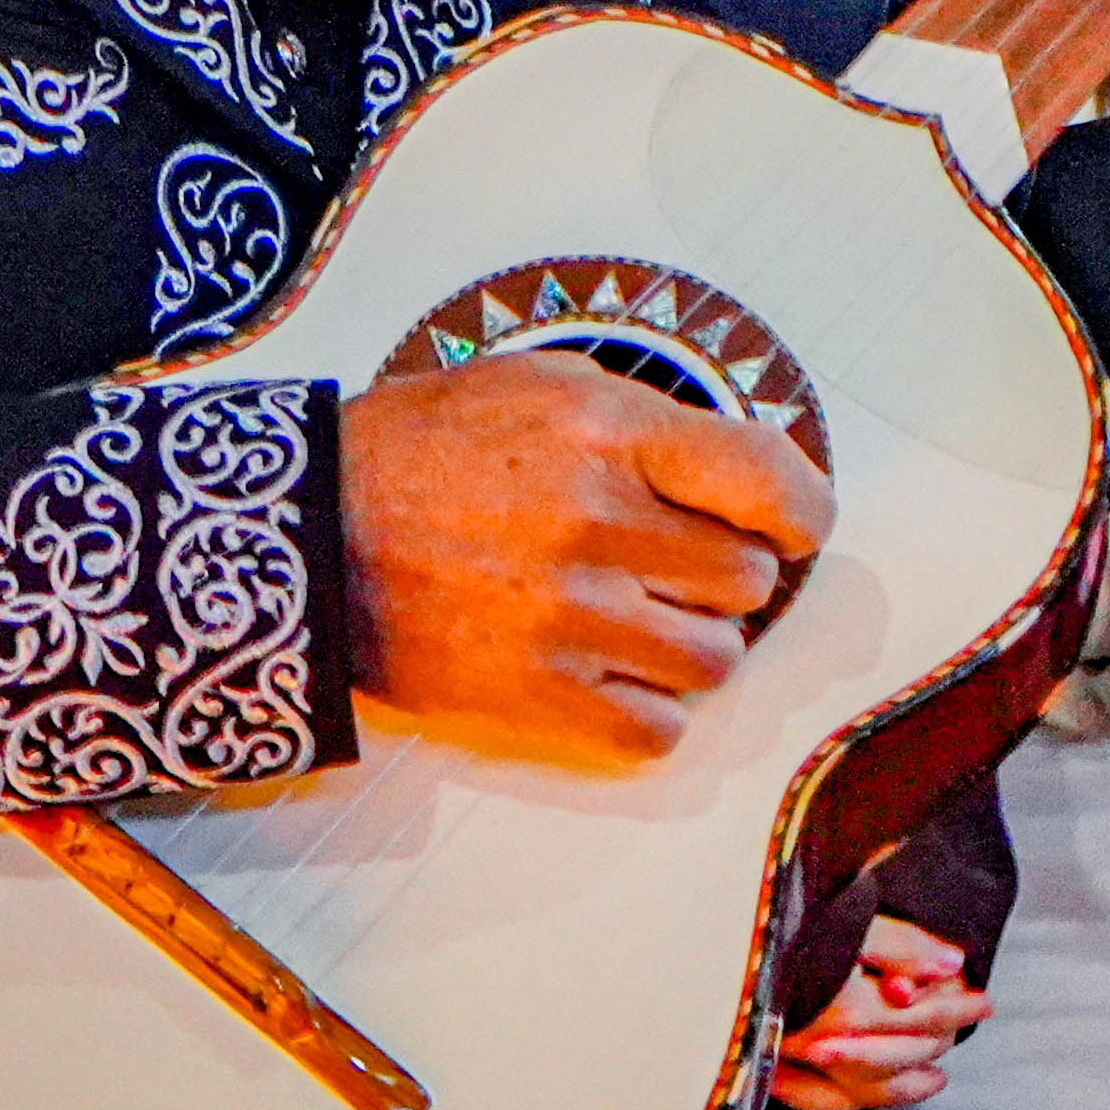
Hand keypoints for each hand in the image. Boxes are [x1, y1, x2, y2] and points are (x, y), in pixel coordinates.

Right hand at [339, 356, 831, 773]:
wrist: (309, 533)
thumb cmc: (420, 449)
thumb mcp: (540, 382)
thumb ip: (649, 421)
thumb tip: (739, 467)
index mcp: (606, 433)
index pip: (769, 481)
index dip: (801, 510)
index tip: (794, 522)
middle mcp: (596, 526)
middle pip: (748, 578)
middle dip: (723, 570)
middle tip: (671, 560)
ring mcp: (568, 619)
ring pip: (716, 658)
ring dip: (689, 640)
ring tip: (635, 614)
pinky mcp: (535, 697)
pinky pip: (658, 728)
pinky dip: (650, 707)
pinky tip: (613, 671)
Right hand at [767, 912, 986, 1109]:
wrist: (697, 936)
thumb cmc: (782, 914)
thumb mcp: (848, 914)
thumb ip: (901, 944)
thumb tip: (954, 965)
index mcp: (838, 1007)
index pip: (916, 1017)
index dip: (955, 1007)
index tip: (983, 998)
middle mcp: (812, 1044)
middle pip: (894, 1056)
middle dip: (937, 1039)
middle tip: (968, 1021)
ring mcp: (786, 1062)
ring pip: (858, 1092)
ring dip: (903, 1085)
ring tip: (937, 1075)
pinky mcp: (766, 1067)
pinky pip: (818, 1102)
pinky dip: (855, 1101)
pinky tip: (873, 1093)